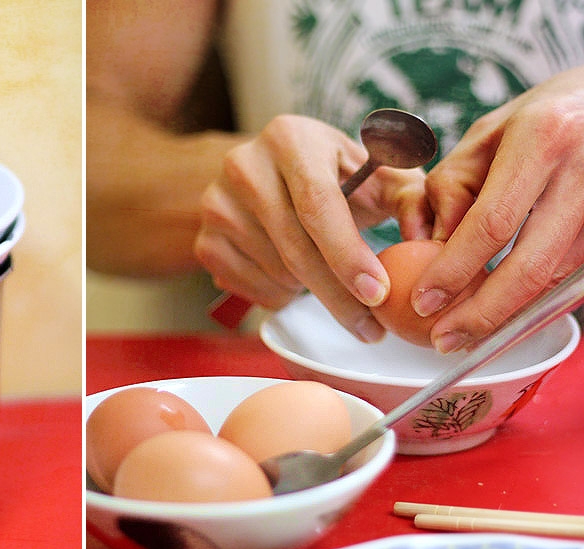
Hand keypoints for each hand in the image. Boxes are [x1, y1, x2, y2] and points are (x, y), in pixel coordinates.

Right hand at [193, 114, 430, 341]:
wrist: (265, 177)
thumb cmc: (332, 177)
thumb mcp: (375, 174)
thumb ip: (412, 198)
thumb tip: (427, 235)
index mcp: (290, 138)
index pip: (318, 204)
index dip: (348, 254)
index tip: (378, 293)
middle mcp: (244, 165)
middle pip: (295, 247)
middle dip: (338, 295)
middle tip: (371, 326)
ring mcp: (216, 204)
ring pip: (275, 273)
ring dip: (311, 292)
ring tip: (330, 282)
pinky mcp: (205, 240)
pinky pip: (251, 288)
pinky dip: (281, 296)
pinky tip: (295, 279)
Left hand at [415, 65, 583, 353]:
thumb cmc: (535, 120)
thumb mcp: (482, 138)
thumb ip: (450, 190)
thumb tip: (425, 248)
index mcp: (543, 138)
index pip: (492, 223)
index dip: (454, 270)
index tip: (422, 302)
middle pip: (532, 265)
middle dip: (484, 313)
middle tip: (444, 340)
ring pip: (556, 278)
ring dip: (510, 315)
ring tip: (467, 334)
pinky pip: (572, 277)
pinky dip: (536, 301)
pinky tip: (503, 316)